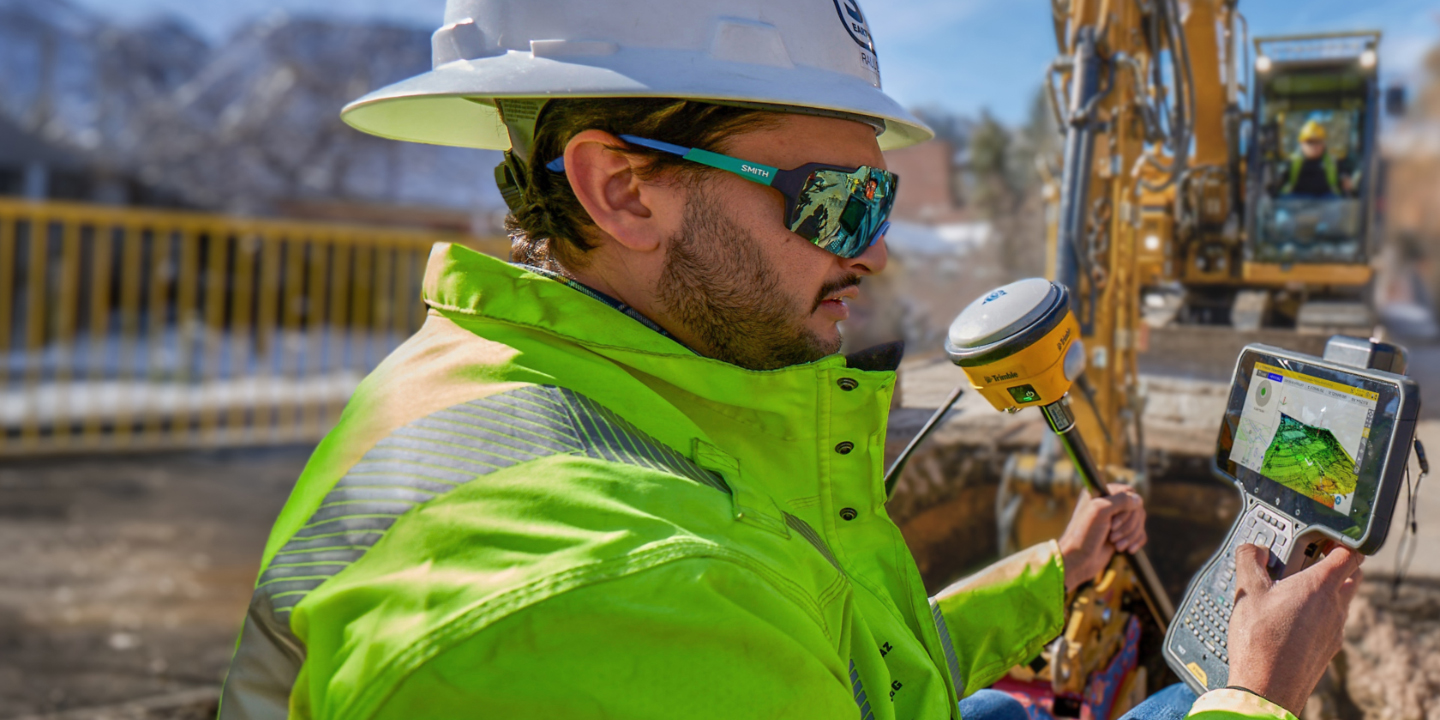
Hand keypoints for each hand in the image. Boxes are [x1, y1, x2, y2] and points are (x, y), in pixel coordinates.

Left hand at [1057, 484, 1146, 592]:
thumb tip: (1138, 499)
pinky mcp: (1121, 534)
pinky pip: (1140, 533)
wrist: (1079, 561)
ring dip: (1130, 535)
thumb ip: (1121, 500)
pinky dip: (1136, 541)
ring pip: (1139, 522)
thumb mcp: (1100, 511)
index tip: (1112, 523)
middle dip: (1128, 526)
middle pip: (1137, 508)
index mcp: (1100, 493)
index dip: (1126, 508)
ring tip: (1116, 545)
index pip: (1128, 492)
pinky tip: (1128, 550)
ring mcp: (1115, 520)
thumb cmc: (1085, 535)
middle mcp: (1109, 504)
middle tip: (1112, 537)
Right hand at [1226, 544, 1363, 715]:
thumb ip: (1250, 561)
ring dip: (1325, 591)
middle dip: (1337, 564)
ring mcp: (1334, 629)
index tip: (1324, 537)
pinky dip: (1317, 615)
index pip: (1349, 554)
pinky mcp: (1329, 648)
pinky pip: (1330, 623)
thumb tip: (1254, 549)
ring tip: (1291, 592)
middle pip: (1352, 576)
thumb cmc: (1260, 640)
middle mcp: (1335, 606)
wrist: (1267, 688)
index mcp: (1319, 585)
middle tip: (1307, 561)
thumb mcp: (1247, 592)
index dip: (1341, 541)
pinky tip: (1290, 621)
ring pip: (1341, 601)